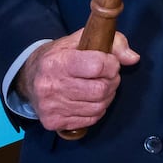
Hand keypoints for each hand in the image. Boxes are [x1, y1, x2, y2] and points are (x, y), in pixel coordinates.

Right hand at [15, 29, 138, 132]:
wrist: (30, 77)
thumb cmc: (61, 56)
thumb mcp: (82, 40)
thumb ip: (113, 42)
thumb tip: (133, 58)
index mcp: (57, 62)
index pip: (98, 66)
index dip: (111, 64)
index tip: (109, 62)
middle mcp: (50, 86)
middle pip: (100, 90)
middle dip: (111, 82)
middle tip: (107, 76)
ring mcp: (51, 106)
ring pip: (98, 107)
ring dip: (106, 97)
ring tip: (98, 87)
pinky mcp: (53, 122)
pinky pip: (90, 120)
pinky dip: (96, 110)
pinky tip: (89, 100)